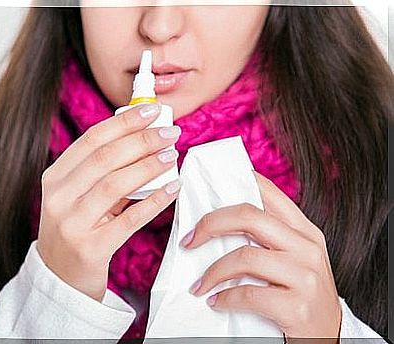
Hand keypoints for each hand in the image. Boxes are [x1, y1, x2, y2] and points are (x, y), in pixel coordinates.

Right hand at [37, 103, 180, 301]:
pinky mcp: (92, 248)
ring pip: (116, 184)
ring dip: (148, 166)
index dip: (124, 121)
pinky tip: (173, 187)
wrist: (60, 277)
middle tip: (169, 132)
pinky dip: (155, 200)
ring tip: (171, 155)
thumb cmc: (76, 228)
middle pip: (105, 158)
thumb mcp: (77, 196)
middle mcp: (59, 198)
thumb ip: (102, 171)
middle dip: (142, 140)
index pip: (92, 139)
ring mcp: (73, 224)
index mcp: (55, 178)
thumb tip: (144, 140)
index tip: (151, 110)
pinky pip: (130, 219)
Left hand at [181, 171, 341, 342]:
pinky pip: (248, 294)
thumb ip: (268, 238)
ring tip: (200, 284)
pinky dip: (224, 298)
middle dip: (211, 224)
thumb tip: (219, 221)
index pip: (269, 194)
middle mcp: (307, 247)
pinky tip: (216, 302)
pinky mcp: (297, 307)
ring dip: (213, 271)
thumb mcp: (293, 259)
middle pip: (250, 217)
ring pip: (245, 256)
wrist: (328, 337)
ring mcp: (305, 276)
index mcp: (305, 231)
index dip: (238, 182)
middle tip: (190, 239)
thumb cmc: (300, 295)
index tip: (210, 183)